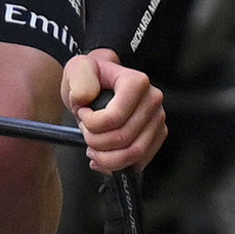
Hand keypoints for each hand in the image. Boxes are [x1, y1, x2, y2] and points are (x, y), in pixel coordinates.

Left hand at [61, 48, 166, 172]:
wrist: (99, 83)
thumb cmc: (92, 77)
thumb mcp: (78, 68)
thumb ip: (80, 80)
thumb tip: (85, 98)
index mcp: (136, 82)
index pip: (115, 118)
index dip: (92, 124)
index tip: (83, 114)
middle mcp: (152, 100)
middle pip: (123, 138)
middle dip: (96, 142)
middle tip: (85, 132)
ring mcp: (157, 118)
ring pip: (133, 154)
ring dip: (107, 157)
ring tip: (93, 148)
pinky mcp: (157, 135)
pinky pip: (139, 161)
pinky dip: (118, 164)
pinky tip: (105, 156)